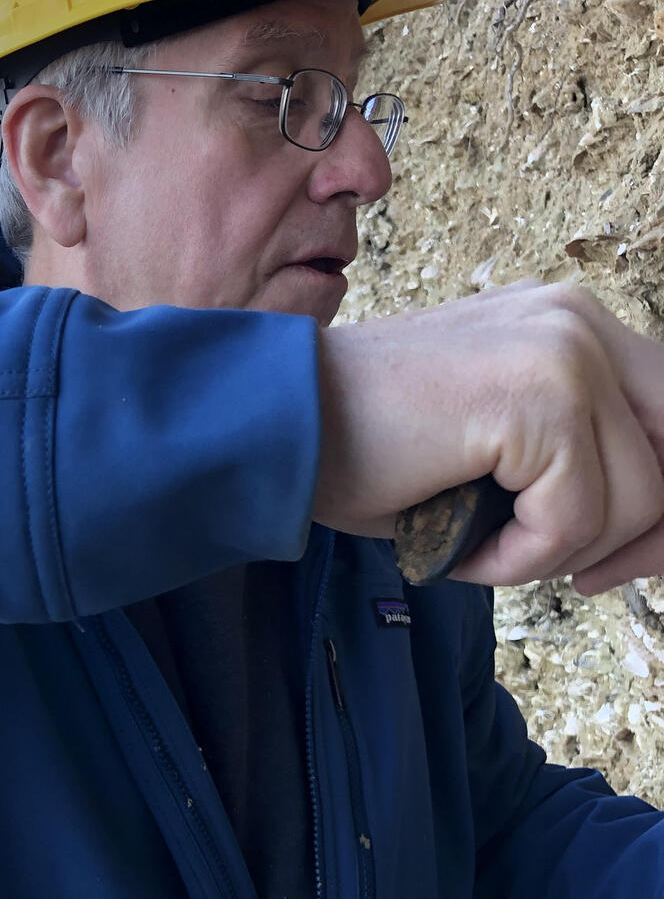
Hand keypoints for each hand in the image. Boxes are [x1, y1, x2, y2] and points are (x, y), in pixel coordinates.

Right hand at [314, 278, 663, 591]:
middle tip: (591, 578)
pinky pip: (579, 520)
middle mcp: (578, 320)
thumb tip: (643, 532)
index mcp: (566, 322)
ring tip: (479, 545)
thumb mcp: (487, 446)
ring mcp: (565, 351)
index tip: (610, 561)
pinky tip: (461, 544)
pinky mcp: (543, 396)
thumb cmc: (359, 448)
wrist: (272, 425)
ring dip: (559, 551)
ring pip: (640, 499)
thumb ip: (566, 459)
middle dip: (648, 532)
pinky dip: (522, 558)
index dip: (655, 503)